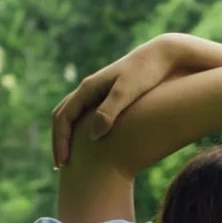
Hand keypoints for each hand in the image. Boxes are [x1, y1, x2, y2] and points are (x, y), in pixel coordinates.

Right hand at [51, 36, 184, 167]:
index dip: (61, 141)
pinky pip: (86, 115)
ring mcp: (98, 92)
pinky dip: (80, 131)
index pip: (63, 117)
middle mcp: (89, 89)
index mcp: (88, 88)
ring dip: (67, 137)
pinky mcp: (108, 96)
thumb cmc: (147, 74)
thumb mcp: (128, 92)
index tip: (63, 163)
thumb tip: (93, 135)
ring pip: (72, 115)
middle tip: (59, 166)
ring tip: (70, 159)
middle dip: (58, 141)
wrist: (163, 56)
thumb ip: (110, 111)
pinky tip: (90, 145)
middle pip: (62, 117)